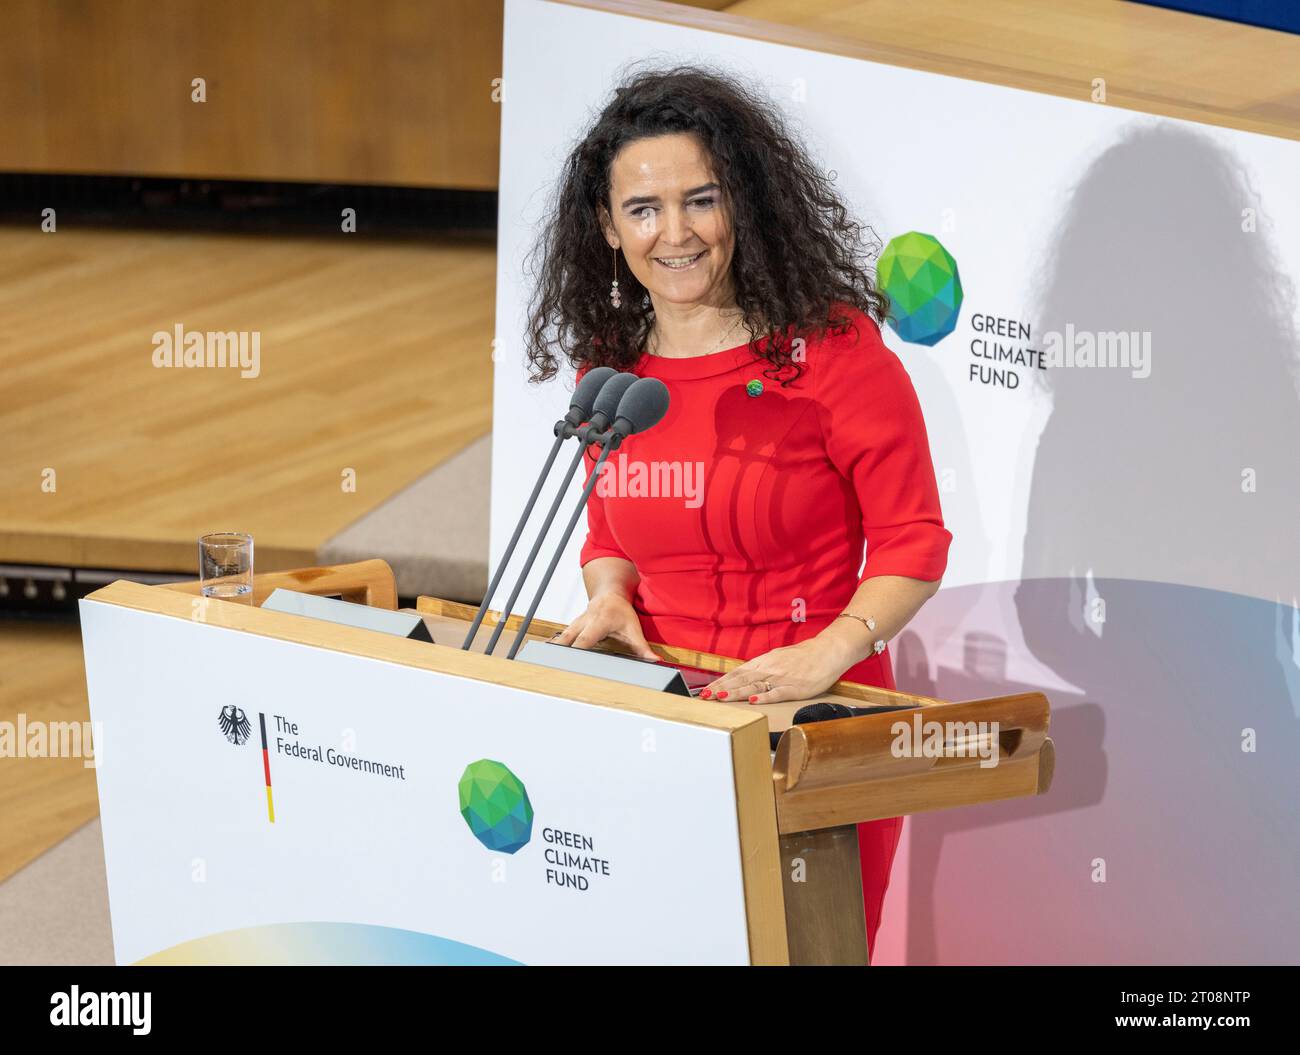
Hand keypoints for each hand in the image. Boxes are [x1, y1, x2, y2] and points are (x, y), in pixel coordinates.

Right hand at [552, 591, 658, 659]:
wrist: (610, 594)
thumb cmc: (621, 611)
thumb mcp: (634, 629)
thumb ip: (643, 648)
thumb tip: (656, 662)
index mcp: (599, 621)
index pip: (586, 638)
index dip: (578, 650)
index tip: (573, 663)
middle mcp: (585, 621)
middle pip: (569, 639)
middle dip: (562, 654)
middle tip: (555, 670)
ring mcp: (576, 623)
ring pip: (562, 637)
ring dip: (554, 650)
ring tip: (545, 666)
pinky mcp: (572, 627)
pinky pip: (562, 638)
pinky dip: (555, 647)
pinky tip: (545, 658)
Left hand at [700, 635, 852, 704]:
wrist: (828, 651)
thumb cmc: (804, 656)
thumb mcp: (779, 658)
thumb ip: (763, 668)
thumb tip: (745, 677)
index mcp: (765, 661)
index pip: (737, 672)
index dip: (721, 681)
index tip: (706, 689)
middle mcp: (770, 668)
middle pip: (741, 679)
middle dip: (722, 688)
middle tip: (705, 697)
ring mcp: (782, 677)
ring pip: (754, 685)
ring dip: (736, 692)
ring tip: (720, 698)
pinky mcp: (795, 687)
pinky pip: (777, 693)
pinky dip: (763, 697)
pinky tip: (752, 702)